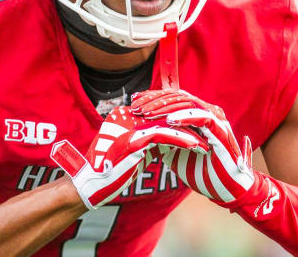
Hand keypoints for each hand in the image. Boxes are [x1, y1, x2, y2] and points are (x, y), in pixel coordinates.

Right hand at [50, 106, 207, 208]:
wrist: (91, 185)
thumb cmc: (110, 171)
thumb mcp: (132, 150)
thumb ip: (146, 140)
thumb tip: (167, 138)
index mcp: (123, 114)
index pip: (158, 111)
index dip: (179, 120)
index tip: (197, 128)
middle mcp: (125, 115)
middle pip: (165, 114)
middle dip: (188, 124)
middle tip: (207, 133)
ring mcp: (129, 126)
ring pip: (168, 123)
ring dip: (190, 133)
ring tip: (206, 143)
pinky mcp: (134, 140)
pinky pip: (165, 136)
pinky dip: (182, 141)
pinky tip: (196, 147)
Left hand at [131, 90, 255, 204]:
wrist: (226, 191)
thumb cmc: (202, 172)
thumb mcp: (175, 152)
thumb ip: (163, 138)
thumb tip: (141, 131)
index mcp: (198, 115)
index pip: (173, 97)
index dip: (153, 97)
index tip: (134, 102)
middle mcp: (208, 113)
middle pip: (179, 96)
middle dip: (155, 100)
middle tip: (136, 106)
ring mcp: (216, 120)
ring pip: (188, 103)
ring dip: (166, 107)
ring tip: (148, 113)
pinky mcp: (221, 130)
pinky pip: (202, 117)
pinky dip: (185, 117)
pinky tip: (169, 120)